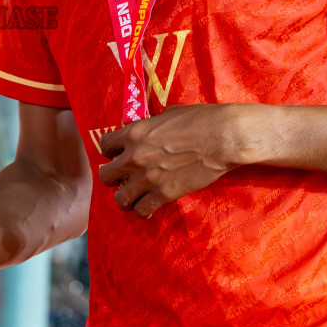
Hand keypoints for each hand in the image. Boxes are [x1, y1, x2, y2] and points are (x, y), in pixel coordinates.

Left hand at [97, 104, 249, 216]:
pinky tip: (147, 208)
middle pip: (105, 176)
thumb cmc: (199, 119)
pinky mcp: (164, 194)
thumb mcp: (166, 115)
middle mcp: (134, 156)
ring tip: (132, 198)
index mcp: (133, 133)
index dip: (110, 152)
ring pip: (120, 199)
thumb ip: (149, 126)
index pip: (104, 146)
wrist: (222, 137)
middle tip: (123, 178)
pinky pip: (142, 210)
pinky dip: (142, 211)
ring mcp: (148, 177)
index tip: (118, 155)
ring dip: (124, 199)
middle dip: (113, 178)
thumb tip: (145, 131)